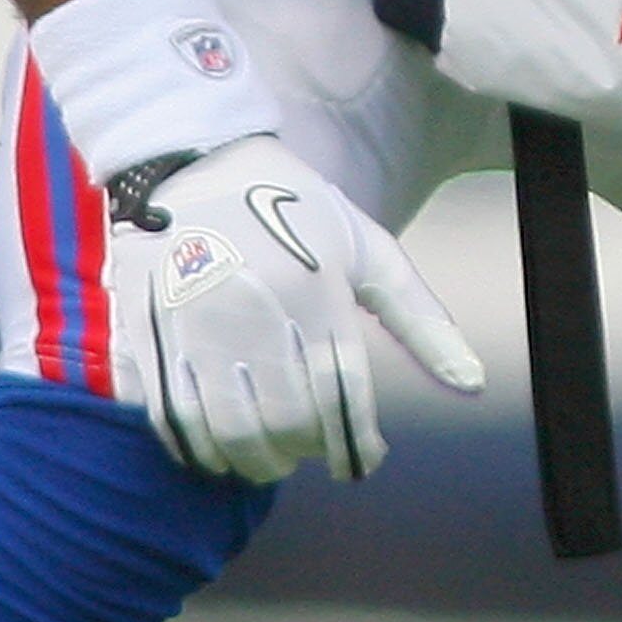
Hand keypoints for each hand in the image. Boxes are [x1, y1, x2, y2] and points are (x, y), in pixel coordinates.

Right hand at [108, 136, 483, 481]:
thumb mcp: (367, 248)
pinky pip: (173, 417)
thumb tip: (471, 384)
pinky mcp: (150, 330)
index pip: (345, 399)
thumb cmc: (294, 208)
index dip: (358, 446)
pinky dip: (198, 450)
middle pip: (288, 422)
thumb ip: (422, 318)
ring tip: (270, 461)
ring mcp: (199, 324)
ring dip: (256, 463)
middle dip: (307, 453)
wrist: (194, 158)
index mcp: (318, 291)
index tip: (365, 461)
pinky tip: (217, 452)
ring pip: (232, 430)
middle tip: (312, 454)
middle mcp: (260, 311)